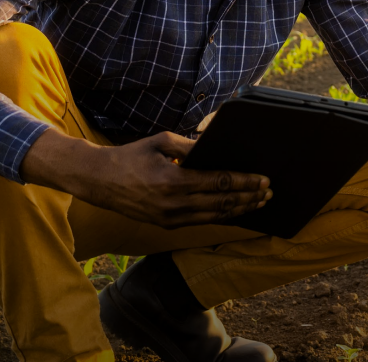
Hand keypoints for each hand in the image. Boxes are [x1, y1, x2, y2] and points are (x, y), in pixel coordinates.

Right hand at [20, 128, 271, 227]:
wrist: (99, 181)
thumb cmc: (131, 156)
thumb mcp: (160, 142)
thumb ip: (188, 145)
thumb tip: (214, 146)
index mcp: (174, 180)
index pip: (219, 183)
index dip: (244, 183)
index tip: (263, 180)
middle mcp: (174, 204)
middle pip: (221, 204)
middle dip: (248, 198)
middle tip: (269, 192)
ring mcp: (170, 218)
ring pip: (213, 217)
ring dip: (239, 210)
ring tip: (259, 203)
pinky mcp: (165, 225)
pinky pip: (200, 222)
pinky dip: (221, 217)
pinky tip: (234, 212)